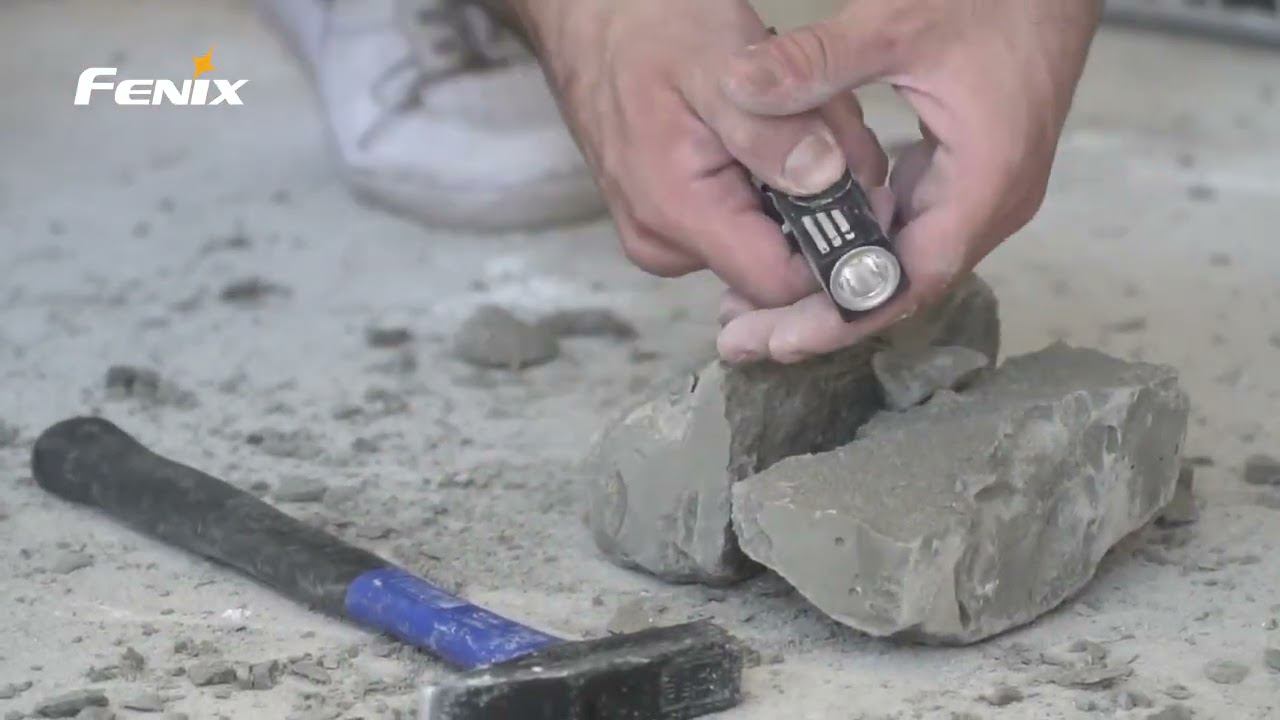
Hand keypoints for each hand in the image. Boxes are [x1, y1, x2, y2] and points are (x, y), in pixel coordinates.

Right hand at [510, 0, 887, 307]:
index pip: (781, 285)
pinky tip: (764, 128)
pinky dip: (774, 176)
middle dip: (822, 196)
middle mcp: (668, 244)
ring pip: (772, 234)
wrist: (590, 16)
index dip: (837, 249)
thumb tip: (830, 183)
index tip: (867, 189)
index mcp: (678, 214)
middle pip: (784, 258)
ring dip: (802, 179)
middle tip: (823, 123)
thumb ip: (774, 129)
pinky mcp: (674, 220)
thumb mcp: (721, 62)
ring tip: (787, 114)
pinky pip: (748, 216)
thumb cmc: (647, 28)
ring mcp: (668, 236)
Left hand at [715, 0, 1102, 362]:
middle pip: (897, 287)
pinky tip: (798, 246)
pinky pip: (902, 228)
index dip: (843, 316)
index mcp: (984, 182)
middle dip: (820, 316)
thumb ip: (817, 60)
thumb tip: (740, 87)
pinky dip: (850, 242)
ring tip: (752, 308)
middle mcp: (988, 204)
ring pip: (897, 263)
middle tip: (742, 337)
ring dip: (829, 285)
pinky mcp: (961, 176)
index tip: (782, 339)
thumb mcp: (897, 21)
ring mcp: (976, 194)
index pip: (909, 280)